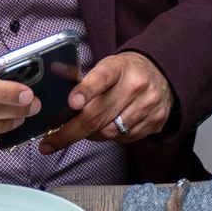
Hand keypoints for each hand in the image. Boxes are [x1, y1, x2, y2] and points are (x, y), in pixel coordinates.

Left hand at [37, 51, 173, 152]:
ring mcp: (148, 104)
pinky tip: (110, 126)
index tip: (72, 103)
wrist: (162, 72)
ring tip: (86, 129)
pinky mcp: (156, 120)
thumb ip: (85, 82)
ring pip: (109, 132)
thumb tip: (56, 104)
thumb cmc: (125, 73)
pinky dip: (112, 136)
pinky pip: (125, 139)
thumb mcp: (106, 67)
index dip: (85, 91)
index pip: (100, 78)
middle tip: (50, 143)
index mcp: (118, 67)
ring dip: (92, 135)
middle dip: (69, 133)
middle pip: (98, 116)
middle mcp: (136, 85)